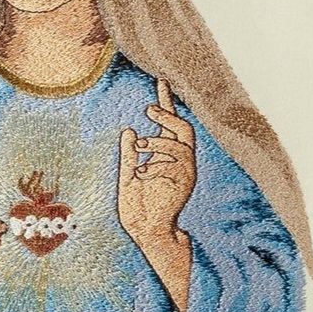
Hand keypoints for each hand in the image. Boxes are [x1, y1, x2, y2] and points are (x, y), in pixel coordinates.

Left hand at [116, 80, 195, 311]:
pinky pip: (177, 164)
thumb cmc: (137, 207)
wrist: (145, 232)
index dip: (166, 102)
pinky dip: (158, 161)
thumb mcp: (127, 175)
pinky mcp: (185, 184)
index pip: (170, 125)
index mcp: (166, 157)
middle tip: (148, 108)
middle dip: (168, 115)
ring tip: (140, 144)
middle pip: (184, 129)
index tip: (161, 79)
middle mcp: (181, 162)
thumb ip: (129, 155)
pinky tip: (143, 170)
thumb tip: (129, 130)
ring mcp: (185, 173)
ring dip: (159, 140)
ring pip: (181, 144)